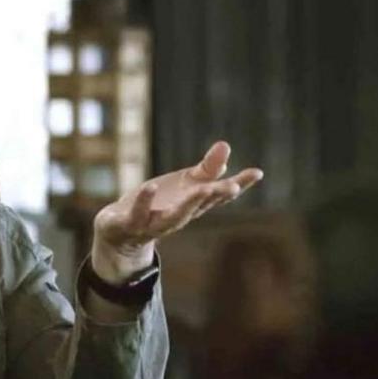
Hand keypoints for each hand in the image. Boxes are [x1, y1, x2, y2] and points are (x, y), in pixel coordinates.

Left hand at [91, 141, 262, 282]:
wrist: (120, 233)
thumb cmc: (158, 205)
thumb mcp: (182, 184)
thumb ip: (206, 169)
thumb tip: (226, 145)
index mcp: (192, 205)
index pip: (219, 195)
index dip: (239, 185)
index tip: (257, 172)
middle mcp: (178, 216)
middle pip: (200, 208)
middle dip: (216, 197)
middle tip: (233, 187)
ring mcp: (153, 223)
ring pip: (174, 218)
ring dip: (188, 205)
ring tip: (201, 189)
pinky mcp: (129, 224)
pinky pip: (138, 214)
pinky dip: (145, 202)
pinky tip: (151, 186)